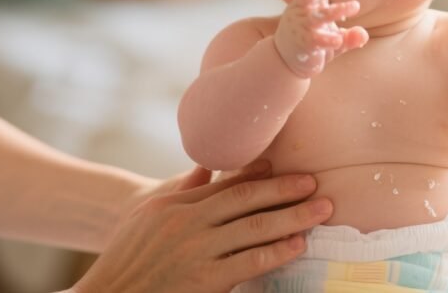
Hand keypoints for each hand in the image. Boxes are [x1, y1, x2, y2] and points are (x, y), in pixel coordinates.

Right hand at [71, 161, 332, 292]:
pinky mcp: (206, 281)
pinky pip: (250, 262)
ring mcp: (198, 251)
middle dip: (285, 190)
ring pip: (255, 228)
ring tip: (320, 210)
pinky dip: (276, 251)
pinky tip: (297, 244)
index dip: (258, 174)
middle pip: (247, 200)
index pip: (225, 183)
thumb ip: (183, 191)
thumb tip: (207, 167)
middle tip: (315, 182)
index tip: (282, 166)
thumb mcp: (147, 216)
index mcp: (176, 204)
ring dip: (292, 217)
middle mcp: (189, 222)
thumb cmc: (127, 256)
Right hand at [274, 0, 368, 77]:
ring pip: (319, 16)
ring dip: (337, 9)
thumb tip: (363, 34)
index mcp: (305, 6)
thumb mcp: (330, 37)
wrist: (285, 64)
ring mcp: (303, 29)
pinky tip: (339, 39)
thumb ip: (348, 36)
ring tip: (356, 6)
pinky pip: (317, 40)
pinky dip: (328, 39)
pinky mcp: (305, 45)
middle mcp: (302, 14)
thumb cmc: (309, 45)